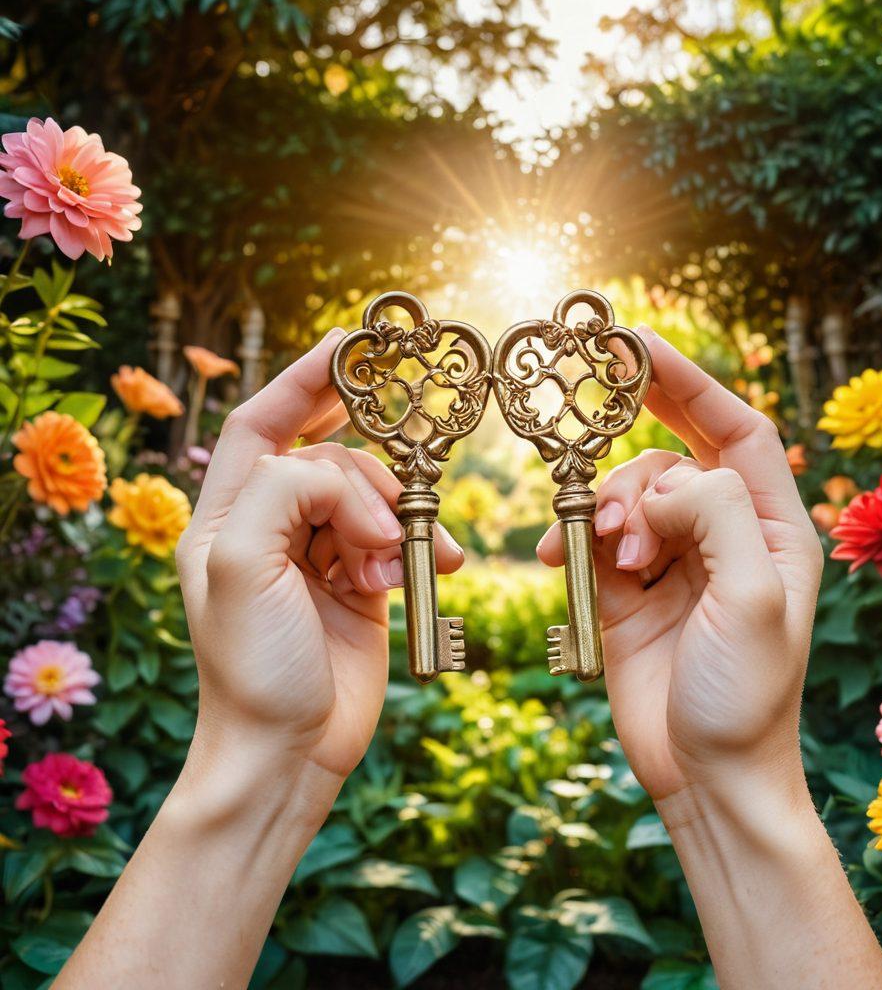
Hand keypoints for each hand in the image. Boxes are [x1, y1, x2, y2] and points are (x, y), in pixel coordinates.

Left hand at [175, 331, 462, 808]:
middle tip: (393, 496)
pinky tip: (437, 567)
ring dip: (398, 520)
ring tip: (396, 564)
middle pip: (326, 458)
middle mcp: (272, 528)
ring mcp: (322, 554)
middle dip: (365, 471)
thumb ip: (285, 490)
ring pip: (374, 497)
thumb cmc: (252, 668)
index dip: (301, 380)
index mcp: (227, 517)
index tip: (350, 345)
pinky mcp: (365, 582)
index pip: (259, 425)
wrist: (290, 754)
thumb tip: (351, 481)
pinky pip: (403, 537)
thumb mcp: (241, 565)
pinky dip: (425, 545)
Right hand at [537, 327, 822, 820]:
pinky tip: (557, 558)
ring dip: (605, 510)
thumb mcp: (753, 598)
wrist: (704, 778)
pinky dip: (570, 538)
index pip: (736, 429)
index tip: (639, 345)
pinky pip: (589, 538)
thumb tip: (661, 483)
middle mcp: (723, 535)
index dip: (691, 383)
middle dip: (638, 450)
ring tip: (611, 559)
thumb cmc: (744, 697)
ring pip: (625, 496)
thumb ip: (716, 515)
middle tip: (613, 468)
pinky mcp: (623, 590)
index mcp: (772, 527)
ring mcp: (670, 561)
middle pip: (674, 456)